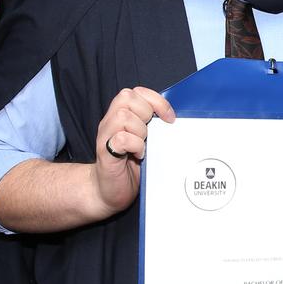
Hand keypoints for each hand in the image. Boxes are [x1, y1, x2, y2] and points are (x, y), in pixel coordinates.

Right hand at [92, 87, 174, 215]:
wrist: (109, 191)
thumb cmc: (131, 166)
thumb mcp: (146, 141)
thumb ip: (154, 127)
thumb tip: (177, 120)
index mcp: (121, 115)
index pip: (137, 92)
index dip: (156, 101)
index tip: (169, 118)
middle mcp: (111, 121)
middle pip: (127, 97)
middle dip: (146, 113)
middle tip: (150, 133)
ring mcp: (106, 136)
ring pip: (123, 116)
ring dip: (140, 131)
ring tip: (144, 145)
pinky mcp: (105, 153)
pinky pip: (121, 138)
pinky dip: (135, 145)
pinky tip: (139, 155)